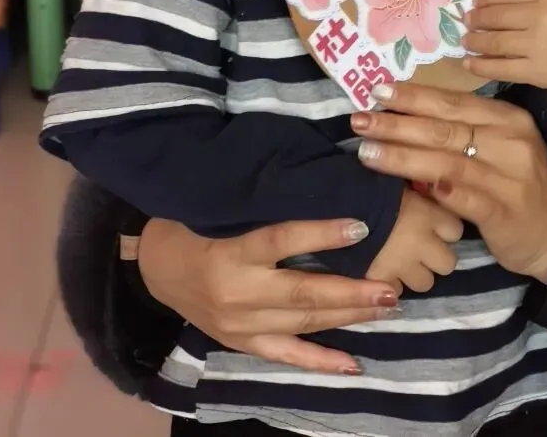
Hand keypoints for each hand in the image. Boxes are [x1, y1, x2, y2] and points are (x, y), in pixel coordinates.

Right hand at [138, 217, 399, 373]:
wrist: (155, 266)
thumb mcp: (223, 204)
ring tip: (387, 307)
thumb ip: (265, 200)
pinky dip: (321, 362)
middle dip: (351, 293)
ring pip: (304, 323)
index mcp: (231, 251)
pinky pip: (287, 356)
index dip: (322, 234)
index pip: (282, 239)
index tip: (362, 227)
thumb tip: (322, 181)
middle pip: (302, 293)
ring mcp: (241, 324)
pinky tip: (352, 365)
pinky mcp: (243, 344)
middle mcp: (237, 292)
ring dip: (349, 317)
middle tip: (391, 288)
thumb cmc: (196, 223)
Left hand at [352, 84, 546, 284]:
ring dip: (402, 157)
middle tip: (359, 120)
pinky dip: (441, 192)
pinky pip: (467, 199)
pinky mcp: (506, 212)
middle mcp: (510, 141)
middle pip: (444, 129)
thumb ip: (462, 132)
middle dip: (397, 123)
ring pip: (447, 161)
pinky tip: (413, 188)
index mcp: (507, 119)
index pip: (453, 102)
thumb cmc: (520, 184)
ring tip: (367, 152)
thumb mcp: (500, 147)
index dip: (414, 96)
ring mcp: (509, 177)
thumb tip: (405, 116)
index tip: (377, 90)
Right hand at [366, 187, 463, 293]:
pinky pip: (395, 292)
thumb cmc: (366, 184)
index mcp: (429, 215)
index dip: (445, 228)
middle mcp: (422, 244)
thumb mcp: (396, 178)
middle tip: (419, 248)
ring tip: (400, 262)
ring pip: (424, 283)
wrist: (331, 205)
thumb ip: (415, 191)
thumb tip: (428, 188)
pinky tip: (381, 271)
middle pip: (447, 263)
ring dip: (415, 274)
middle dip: (435, 257)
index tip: (433, 223)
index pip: (456, 230)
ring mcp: (403, 267)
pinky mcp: (381, 282)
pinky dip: (391, 284)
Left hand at [463, 0, 546, 115]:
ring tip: (465, 40)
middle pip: (498, 16)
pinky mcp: (536, 71)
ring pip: (495, 41)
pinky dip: (481, 65)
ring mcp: (538, 46)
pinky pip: (501, 68)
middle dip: (476, 19)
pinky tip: (469, 63)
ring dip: (474, 41)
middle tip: (465, 20)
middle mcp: (542, 17)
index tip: (475, 2)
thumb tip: (490, 1)